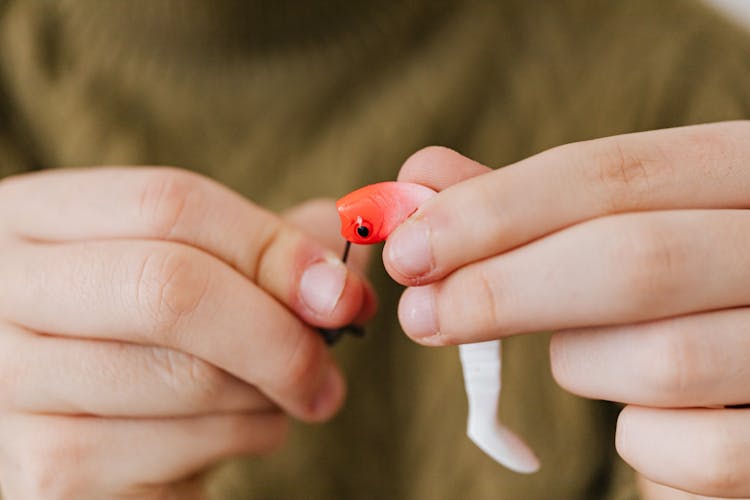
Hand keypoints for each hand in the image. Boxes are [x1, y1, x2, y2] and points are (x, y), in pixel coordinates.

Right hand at [0, 168, 372, 498]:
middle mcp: (3, 292)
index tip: (340, 291)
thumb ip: (261, 248)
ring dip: (266, 394)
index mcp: (34, 218)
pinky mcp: (43, 476)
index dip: (272, 246)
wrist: (76, 425)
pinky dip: (239, 440)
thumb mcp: (190, 269)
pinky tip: (229, 431)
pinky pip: (181, 451)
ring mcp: (10, 387)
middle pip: (170, 288)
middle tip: (328, 364)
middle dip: (278, 332)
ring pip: (188, 378)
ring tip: (269, 394)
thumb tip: (344, 247)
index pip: (168, 203)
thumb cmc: (143, 336)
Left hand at [383, 121, 749, 497]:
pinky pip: (694, 451)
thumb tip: (418, 178)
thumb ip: (521, 210)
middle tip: (420, 314)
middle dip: (503, 289)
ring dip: (581, 365)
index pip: (613, 172)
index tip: (410, 247)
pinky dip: (643, 444)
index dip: (497, 209)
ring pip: (661, 360)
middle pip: (636, 258)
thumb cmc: (671, 301)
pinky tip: (647, 421)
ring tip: (581, 361)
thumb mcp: (611, 236)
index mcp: (744, 174)